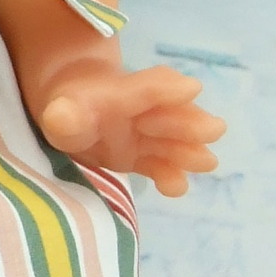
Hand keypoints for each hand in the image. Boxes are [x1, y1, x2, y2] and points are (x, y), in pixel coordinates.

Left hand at [37, 64, 224, 197]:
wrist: (77, 112)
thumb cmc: (69, 108)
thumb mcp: (60, 111)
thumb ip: (64, 116)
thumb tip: (60, 118)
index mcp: (120, 93)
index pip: (145, 88)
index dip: (166, 88)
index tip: (192, 88)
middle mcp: (140, 113)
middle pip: (167, 116)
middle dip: (188, 123)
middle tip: (215, 129)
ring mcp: (146, 137)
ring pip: (171, 142)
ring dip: (189, 151)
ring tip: (207, 162)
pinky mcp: (144, 159)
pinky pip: (160, 167)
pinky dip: (170, 176)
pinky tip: (176, 188)